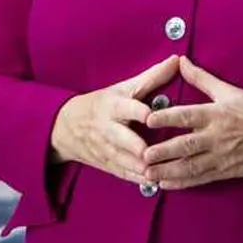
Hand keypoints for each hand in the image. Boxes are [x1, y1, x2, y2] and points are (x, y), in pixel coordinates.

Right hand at [48, 55, 180, 184]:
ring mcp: (105, 147)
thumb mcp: (123, 88)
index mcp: (113, 106)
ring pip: (122, 160)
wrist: (66, 126)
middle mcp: (108, 127)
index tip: (151, 117)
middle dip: (136, 147)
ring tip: (158, 173)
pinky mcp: (107, 163)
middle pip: (121, 138)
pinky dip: (136, 179)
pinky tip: (152, 182)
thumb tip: (177, 60)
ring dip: (139, 168)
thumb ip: (152, 77)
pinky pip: (122, 173)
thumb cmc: (102, 103)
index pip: (126, 107)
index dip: (138, 111)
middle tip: (152, 154)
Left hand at [141, 56, 242, 189]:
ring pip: (190, 166)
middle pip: (186, 146)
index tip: (149, 119)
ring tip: (148, 174)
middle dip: (163, 152)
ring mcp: (220, 157)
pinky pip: (201, 179)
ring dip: (168, 171)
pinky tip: (166, 184)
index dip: (167, 117)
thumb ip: (201, 78)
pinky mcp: (225, 171)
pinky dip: (183, 183)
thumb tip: (181, 61)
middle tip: (143, 155)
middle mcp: (215, 137)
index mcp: (215, 115)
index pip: (187, 116)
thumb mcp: (229, 91)